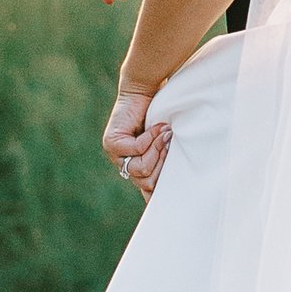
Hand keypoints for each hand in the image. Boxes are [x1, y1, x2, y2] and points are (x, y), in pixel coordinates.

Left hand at [103, 86, 170, 200]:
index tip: (169, 202)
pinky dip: (151, 138)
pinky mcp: (112, 142)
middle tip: (171, 145)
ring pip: (141, 168)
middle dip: (163, 164)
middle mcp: (124, 165)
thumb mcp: (167, 143)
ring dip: (157, 151)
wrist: (145, 90)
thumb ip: (167, 159)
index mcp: (137, 168)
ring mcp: (115, 155)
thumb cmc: (162, 115)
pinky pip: (137, 149)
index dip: (156, 196)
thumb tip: (178, 184)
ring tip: (166, 134)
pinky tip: (159, 126)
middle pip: (147, 182)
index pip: (146, 191)